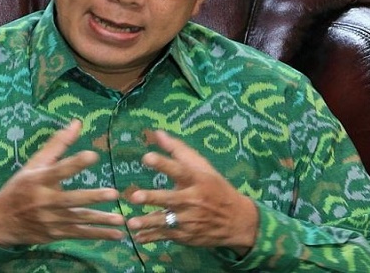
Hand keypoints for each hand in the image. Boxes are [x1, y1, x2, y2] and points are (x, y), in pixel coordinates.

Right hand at [0, 119, 124, 245]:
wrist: (0, 221)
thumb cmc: (20, 187)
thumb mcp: (34, 164)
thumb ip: (57, 144)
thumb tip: (78, 123)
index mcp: (39, 180)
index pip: (59, 170)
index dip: (75, 163)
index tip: (93, 155)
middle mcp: (45, 200)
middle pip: (71, 199)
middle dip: (92, 197)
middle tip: (113, 193)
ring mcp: (51, 219)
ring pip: (79, 219)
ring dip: (101, 220)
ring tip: (121, 219)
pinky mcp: (56, 233)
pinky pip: (80, 234)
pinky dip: (99, 235)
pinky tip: (117, 234)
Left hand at [126, 130, 257, 255]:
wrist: (237, 220)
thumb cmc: (215, 188)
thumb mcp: (203, 167)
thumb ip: (178, 150)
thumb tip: (157, 133)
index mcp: (197, 180)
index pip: (179, 170)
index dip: (163, 163)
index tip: (146, 157)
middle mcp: (193, 200)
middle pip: (170, 198)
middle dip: (152, 198)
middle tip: (135, 197)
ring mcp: (189, 220)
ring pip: (166, 221)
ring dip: (148, 222)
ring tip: (132, 223)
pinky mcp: (186, 235)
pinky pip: (166, 236)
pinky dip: (151, 238)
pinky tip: (138, 237)